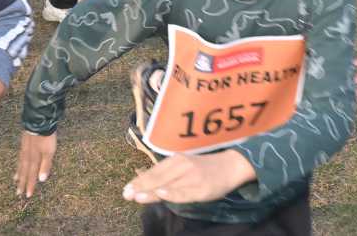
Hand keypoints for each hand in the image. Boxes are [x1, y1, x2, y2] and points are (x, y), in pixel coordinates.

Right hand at [14, 131, 56, 197]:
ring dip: (19, 174)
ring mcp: (25, 149)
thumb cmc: (46, 137)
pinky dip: (19, 163)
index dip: (30, 185)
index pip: (31, 175)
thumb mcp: (49, 152)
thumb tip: (41, 180)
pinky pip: (20, 157)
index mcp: (34, 159)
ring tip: (15, 181)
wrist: (39, 121)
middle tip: (18, 193)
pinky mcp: (24, 143)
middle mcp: (27, 156)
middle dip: (22, 182)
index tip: (27, 195)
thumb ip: (45, 165)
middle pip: (24, 172)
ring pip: (21, 164)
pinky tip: (19, 164)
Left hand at [122, 150, 253, 204]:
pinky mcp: (201, 188)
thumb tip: (143, 182)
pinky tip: (163, 194)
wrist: (230, 166)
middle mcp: (182, 165)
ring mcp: (191, 177)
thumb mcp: (183, 168)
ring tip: (137, 196)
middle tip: (126, 194)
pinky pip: (185, 192)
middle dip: (141, 187)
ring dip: (152, 191)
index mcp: (175, 160)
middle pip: (158, 178)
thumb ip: (166, 174)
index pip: (154, 172)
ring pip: (168, 184)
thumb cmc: (203, 168)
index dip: (139, 181)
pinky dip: (173, 193)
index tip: (125, 189)